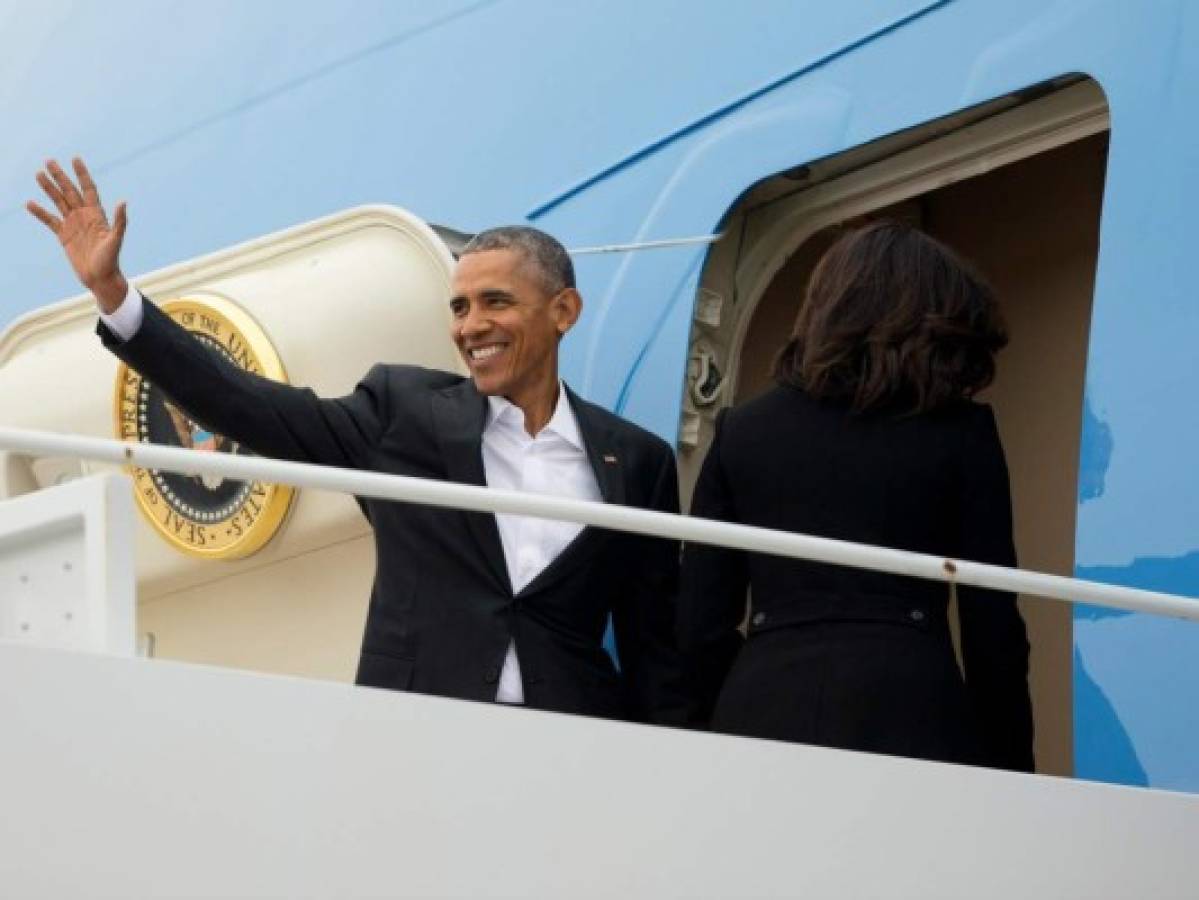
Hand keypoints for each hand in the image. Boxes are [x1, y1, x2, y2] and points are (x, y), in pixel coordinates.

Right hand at [28, 157, 128, 312]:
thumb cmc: (111, 260)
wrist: (100, 278)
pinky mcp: (63, 236)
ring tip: (38, 174)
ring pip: (58, 202)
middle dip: (60, 176)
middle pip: (70, 191)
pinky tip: (30, 203)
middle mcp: (84, 216)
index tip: (75, 159)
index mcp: (97, 214)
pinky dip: (40, 212)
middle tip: (49, 160)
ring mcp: (73, 225)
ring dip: (48, 188)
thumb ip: (120, 221)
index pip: (89, 189)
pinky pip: (49, 220)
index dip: (82, 174)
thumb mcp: (116, 240)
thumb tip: (123, 202)